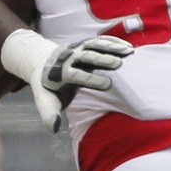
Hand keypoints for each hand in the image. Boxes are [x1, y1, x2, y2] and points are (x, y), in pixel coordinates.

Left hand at [0, 29, 133, 131]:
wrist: (42, 63)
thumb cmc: (50, 88)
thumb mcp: (46, 101)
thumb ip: (49, 114)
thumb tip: (54, 129)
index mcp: (59, 72)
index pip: (76, 75)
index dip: (90, 79)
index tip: (107, 84)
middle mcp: (68, 57)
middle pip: (86, 57)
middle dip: (102, 60)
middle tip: (119, 64)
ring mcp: (77, 48)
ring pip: (94, 45)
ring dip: (111, 47)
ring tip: (128, 52)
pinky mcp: (84, 44)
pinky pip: (99, 41)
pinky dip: (112, 42)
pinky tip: (127, 48)